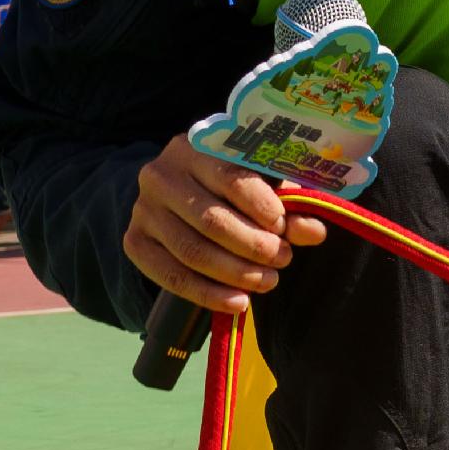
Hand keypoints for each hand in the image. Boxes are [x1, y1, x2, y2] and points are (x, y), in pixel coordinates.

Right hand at [122, 131, 325, 314]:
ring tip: (268, 282)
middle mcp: (161, 175)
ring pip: (192, 251)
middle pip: (210, 220)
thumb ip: (287, 207)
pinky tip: (238, 303)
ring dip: (236, 273)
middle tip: (283, 260)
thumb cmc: (230, 186)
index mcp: (194, 147)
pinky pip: (171, 276)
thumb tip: (314, 231)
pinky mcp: (134, 242)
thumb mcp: (259, 186)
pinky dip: (207, 294)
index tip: (283, 227)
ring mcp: (143, 210)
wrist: (177, 196)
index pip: (229, 176)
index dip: (260, 205)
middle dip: (253, 246)